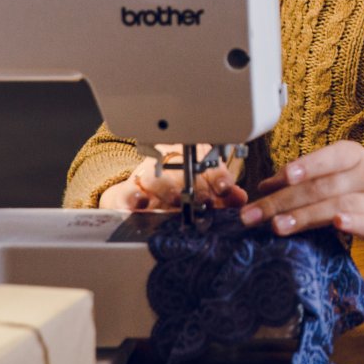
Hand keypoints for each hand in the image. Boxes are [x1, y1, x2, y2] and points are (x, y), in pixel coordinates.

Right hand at [99, 145, 247, 210]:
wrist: (140, 197)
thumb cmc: (179, 192)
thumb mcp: (205, 193)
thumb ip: (224, 197)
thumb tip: (239, 198)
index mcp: (190, 162)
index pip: (206, 164)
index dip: (217, 176)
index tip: (224, 188)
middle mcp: (167, 167)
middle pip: (180, 170)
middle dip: (194, 185)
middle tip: (204, 200)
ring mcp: (144, 178)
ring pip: (154, 177)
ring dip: (166, 188)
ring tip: (175, 199)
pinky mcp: (124, 193)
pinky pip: (124, 192)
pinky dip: (131, 196)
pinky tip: (141, 202)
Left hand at [239, 140, 363, 252]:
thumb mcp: (346, 174)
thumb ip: (309, 179)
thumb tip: (266, 185)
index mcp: (352, 157)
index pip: (321, 160)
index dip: (296, 169)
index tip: (268, 181)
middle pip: (320, 186)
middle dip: (282, 201)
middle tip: (252, 216)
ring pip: (339, 204)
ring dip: (306, 215)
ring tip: (278, 226)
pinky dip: (354, 223)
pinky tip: (337, 224)